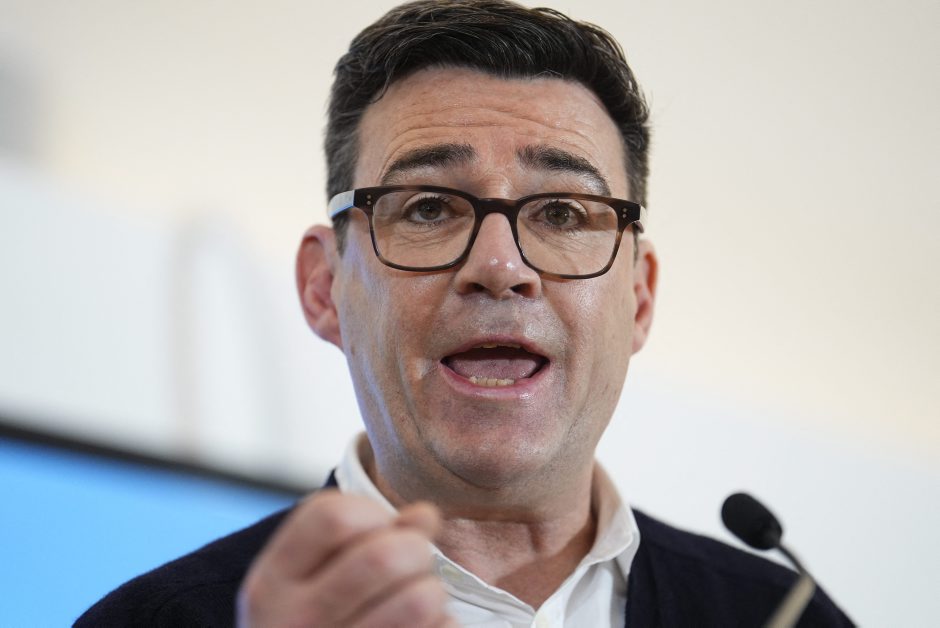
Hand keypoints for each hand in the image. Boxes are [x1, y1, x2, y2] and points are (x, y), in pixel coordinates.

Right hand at [237, 490, 456, 626]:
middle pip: (384, 557)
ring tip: (416, 597)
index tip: (377, 530)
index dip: (371, 513)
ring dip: (430, 590)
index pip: (334, 517)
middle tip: (411, 561)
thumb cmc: (315, 617)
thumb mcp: (315, 573)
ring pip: (418, 599)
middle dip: (413, 548)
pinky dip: (442, 623)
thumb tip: (425, 515)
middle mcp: (294, 622)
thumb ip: (366, 533)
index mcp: (271, 583)